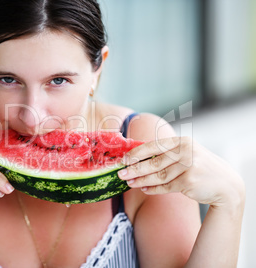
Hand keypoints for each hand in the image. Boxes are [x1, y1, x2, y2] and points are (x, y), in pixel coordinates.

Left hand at [118, 137, 244, 206]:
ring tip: (130, 183)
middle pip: (153, 162)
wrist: (226, 185)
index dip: (137, 153)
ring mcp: (188, 167)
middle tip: (121, 174)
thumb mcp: (187, 153)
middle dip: (135, 168)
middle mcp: (185, 152)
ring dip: (141, 180)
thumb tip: (137, 157)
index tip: (124, 159)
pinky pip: (165, 186)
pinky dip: (153, 189)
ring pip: (158, 176)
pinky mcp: (189, 182)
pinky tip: (144, 189)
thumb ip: (167, 153)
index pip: (154, 145)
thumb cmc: (200, 167)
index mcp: (182, 142)